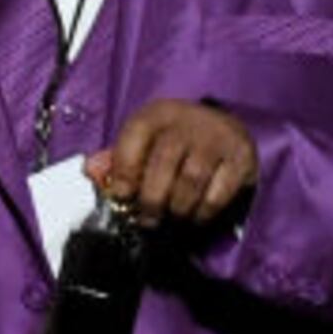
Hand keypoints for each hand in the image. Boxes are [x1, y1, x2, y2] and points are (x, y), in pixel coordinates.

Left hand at [90, 99, 255, 228]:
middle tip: (148, 220)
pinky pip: (217, 194)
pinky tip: (196, 215)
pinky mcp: (241, 158)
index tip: (122, 198)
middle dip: (151, 200)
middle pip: (163, 165)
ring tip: (172, 218)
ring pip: (191, 182)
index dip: (124, 173)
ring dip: (177, 209)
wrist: (224, 126)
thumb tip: (91, 171)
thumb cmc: (174, 140)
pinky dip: (203, 212)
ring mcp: (218, 138)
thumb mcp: (144, 140)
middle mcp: (188, 121)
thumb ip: (116, 158)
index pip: (133, 139)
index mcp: (157, 114)